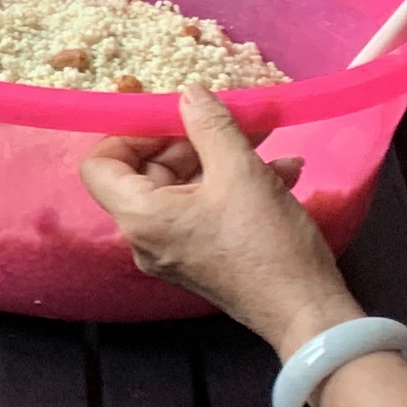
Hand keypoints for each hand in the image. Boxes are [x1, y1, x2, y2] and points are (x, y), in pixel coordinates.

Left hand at [79, 88, 361, 349]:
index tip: (168, 116)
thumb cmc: (267, 242)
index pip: (99, 165)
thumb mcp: (240, 171)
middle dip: (189, 140)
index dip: (127, 133)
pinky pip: (206, 210)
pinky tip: (284, 170)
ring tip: (265, 139)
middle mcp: (147, 238)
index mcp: (140, 217)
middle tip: (230, 120)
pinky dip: (237, 186)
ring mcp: (175, 252)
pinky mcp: (204, 259)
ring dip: (223, 158)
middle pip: (146, 173)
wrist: (308, 313)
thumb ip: (209, 125)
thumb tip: (189, 93)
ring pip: (185, 188)